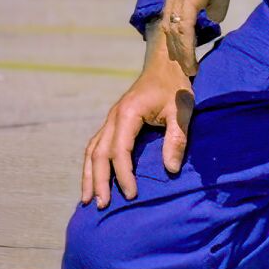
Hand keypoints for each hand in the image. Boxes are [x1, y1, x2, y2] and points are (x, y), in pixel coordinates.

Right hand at [81, 23, 194, 208]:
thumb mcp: (181, 110)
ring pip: (92, 150)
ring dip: (89, 175)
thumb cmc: (175, 86)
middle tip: (101, 205)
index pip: (119, 150)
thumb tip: (170, 170)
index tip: (132, 195)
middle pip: (98, 153)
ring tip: (87, 199)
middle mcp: (113, 117)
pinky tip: (92, 179)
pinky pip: (96, 145)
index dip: (124, 174)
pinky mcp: (113, 121)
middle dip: (98, 180)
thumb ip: (176, 139)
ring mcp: (111, 118)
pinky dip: (91, 164)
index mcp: (127, 114)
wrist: (166, 62)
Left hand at [163, 0, 247, 76]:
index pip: (171, 18)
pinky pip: (185, 23)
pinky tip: (192, 57)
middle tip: (184, 70)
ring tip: (189, 69)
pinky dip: (187, 43)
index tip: (183, 57)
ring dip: (181, 51)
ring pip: (175, 28)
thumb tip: (214, 18)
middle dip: (175, 50)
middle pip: (168, 26)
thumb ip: (215, 2)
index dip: (176, 39)